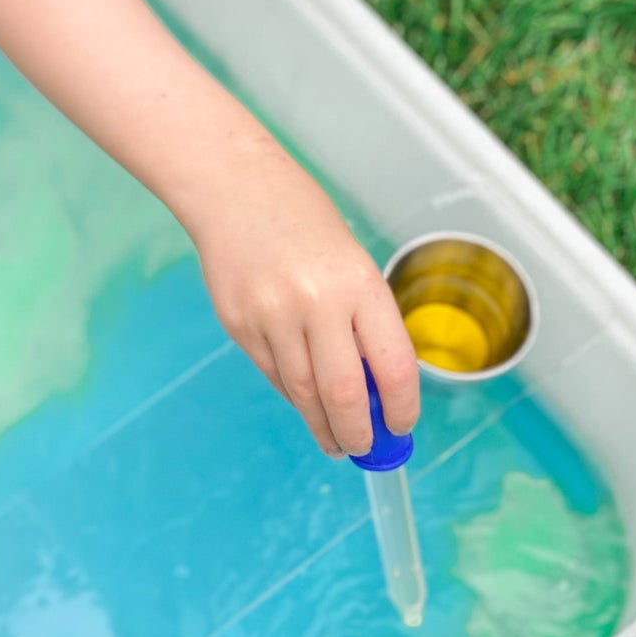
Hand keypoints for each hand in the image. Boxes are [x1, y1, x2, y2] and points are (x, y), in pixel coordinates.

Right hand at [185, 145, 419, 455]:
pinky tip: (301, 395)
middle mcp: (316, 302)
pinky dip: (291, 391)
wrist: (233, 187)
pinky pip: (272, 373)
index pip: (393, 367)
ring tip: (333, 438)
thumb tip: (373, 392)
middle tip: (363, 449)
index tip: (401, 426)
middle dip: (358, 434)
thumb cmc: (302, 221)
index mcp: (358, 283)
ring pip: (303, 393)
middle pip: (345, 395)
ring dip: (321, 424)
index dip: (402, 409)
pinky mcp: (237, 323)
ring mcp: (271, 315)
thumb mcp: (350, 262)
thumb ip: (362, 322)